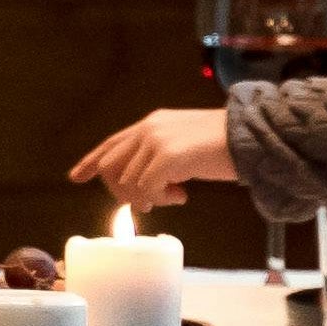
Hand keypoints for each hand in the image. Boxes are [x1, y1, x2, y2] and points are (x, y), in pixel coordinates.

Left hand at [68, 109, 234, 210]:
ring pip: (128, 183)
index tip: (76, 176)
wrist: (250, 138)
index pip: (111, 143)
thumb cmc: (223, 147)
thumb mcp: (184, 146)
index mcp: (152, 123)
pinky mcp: (168, 156)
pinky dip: (160, 199)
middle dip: (123, 192)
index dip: (91, 161)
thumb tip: (141, 189)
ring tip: (177, 195)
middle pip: (110, 167)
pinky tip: (182, 195)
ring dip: (150, 198)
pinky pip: (146, 190)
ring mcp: (156, 141)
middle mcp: (149, 128)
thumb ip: (159, 157)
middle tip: (150, 202)